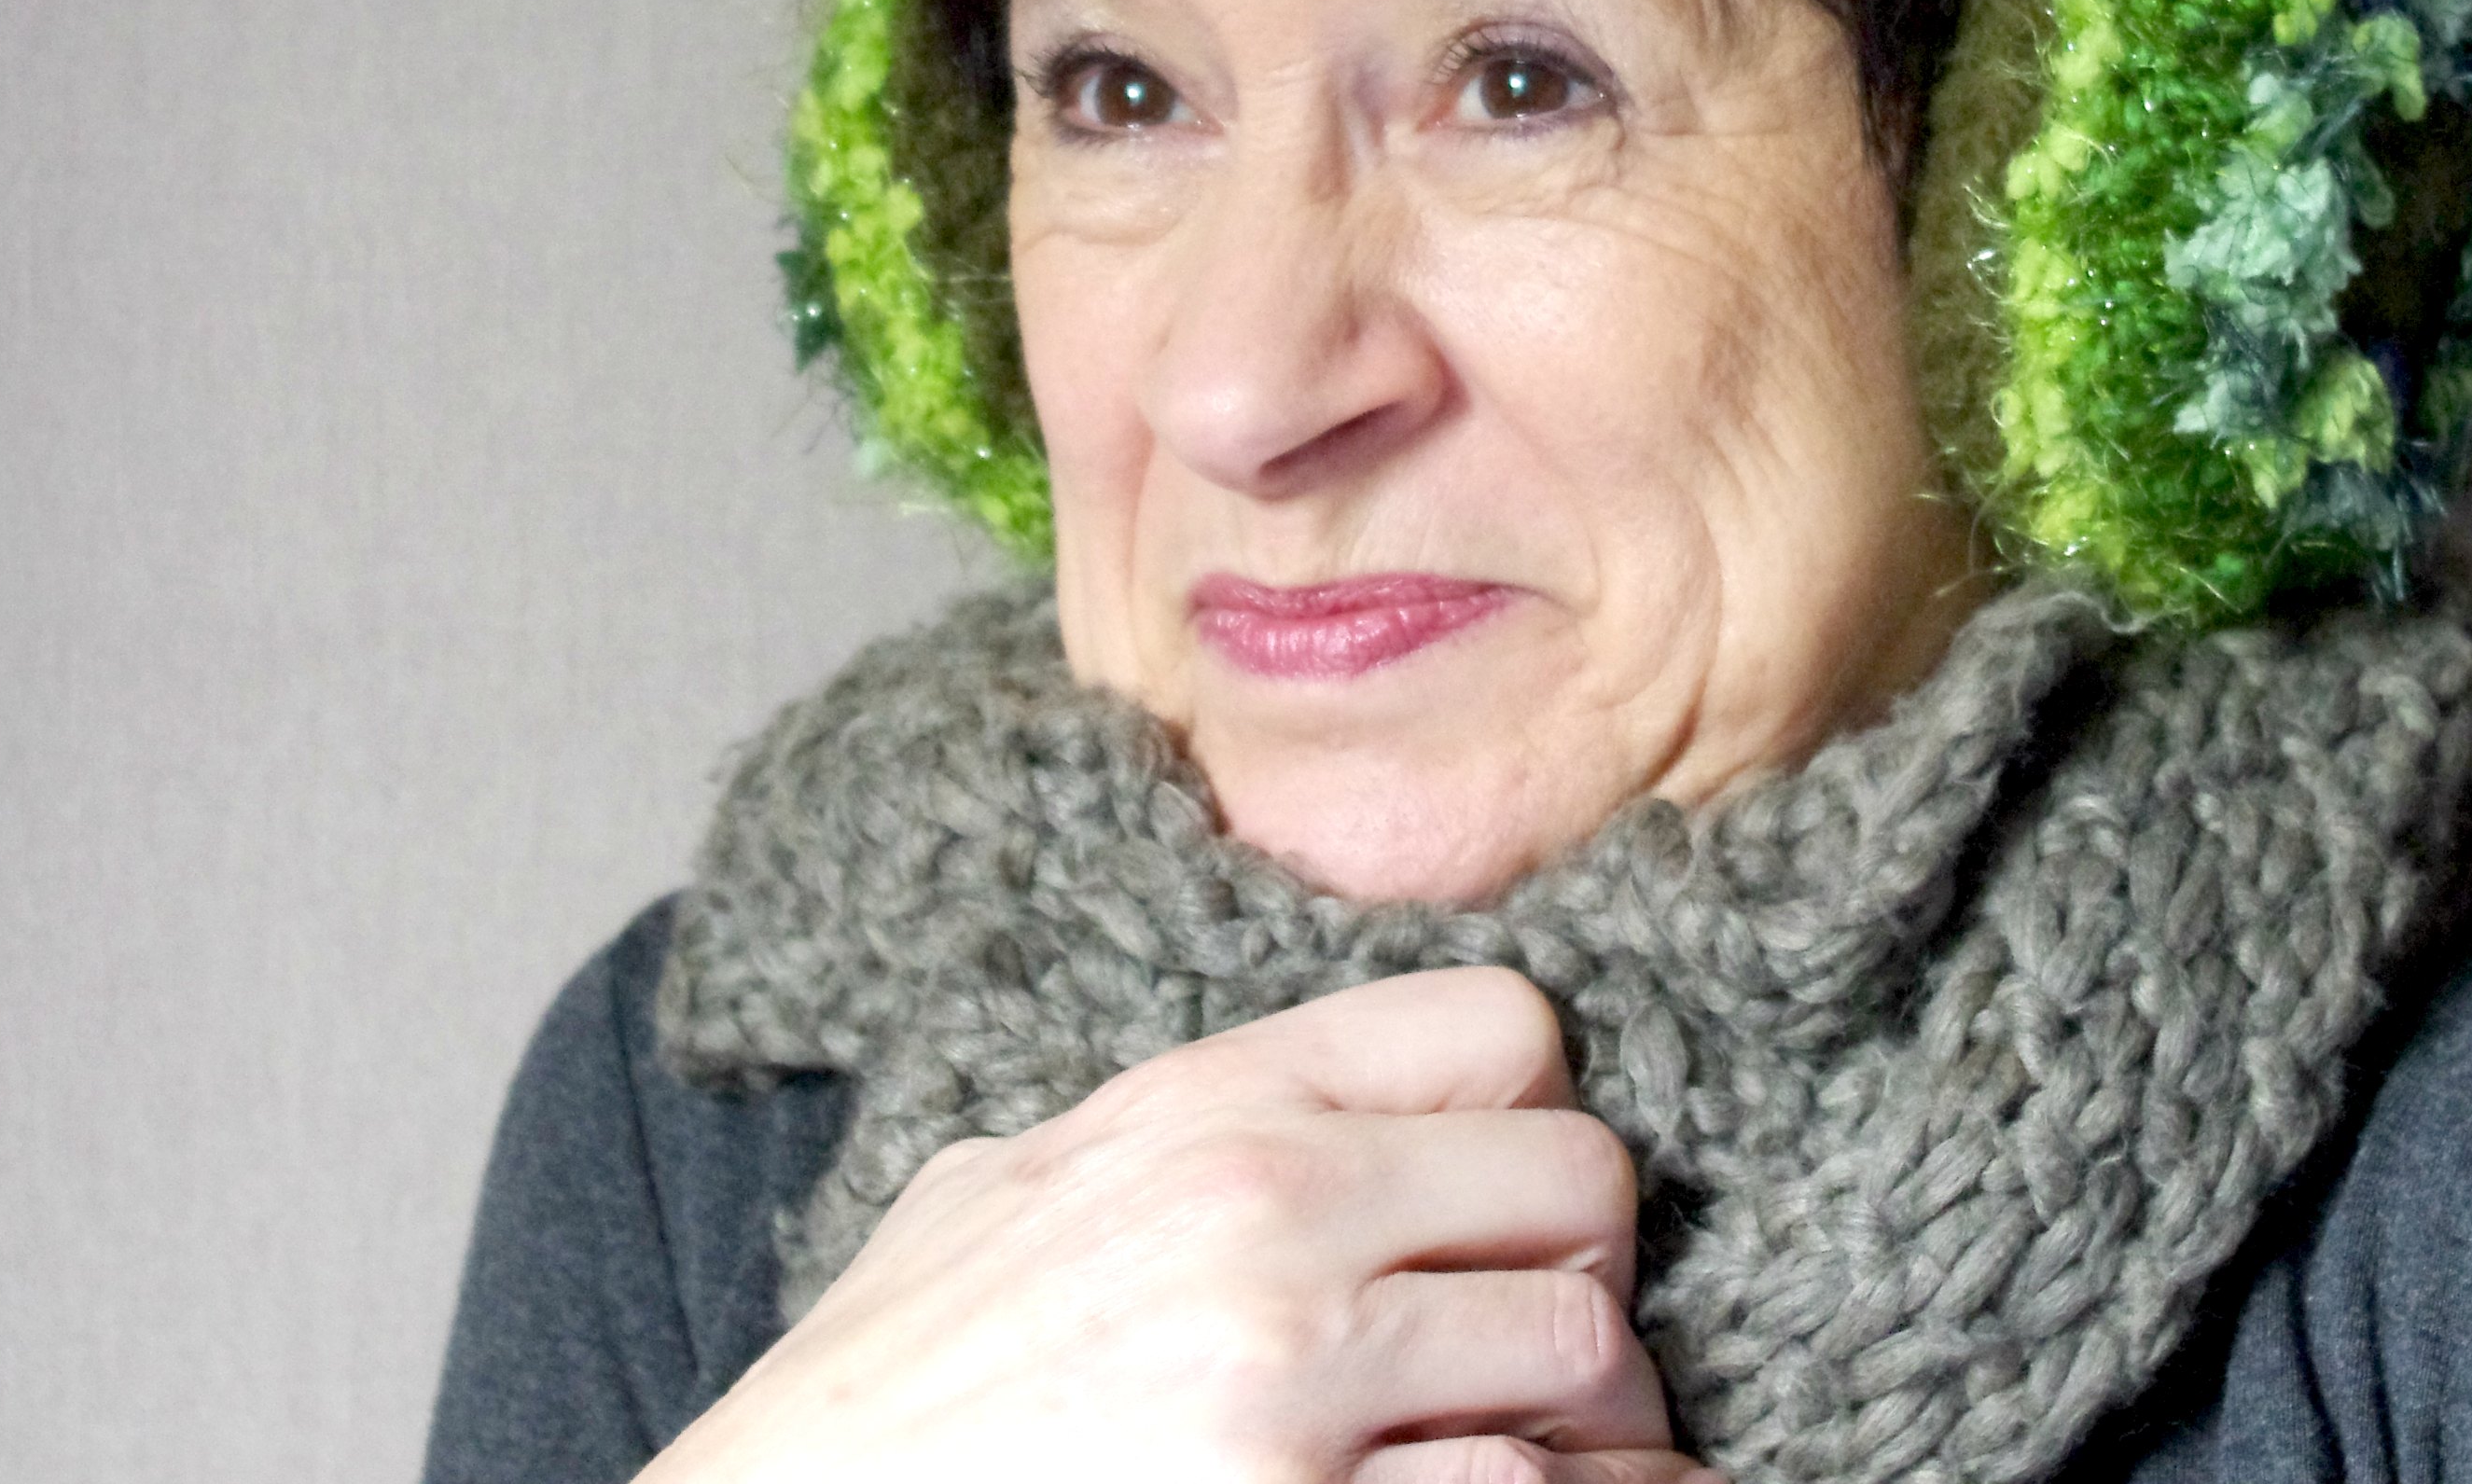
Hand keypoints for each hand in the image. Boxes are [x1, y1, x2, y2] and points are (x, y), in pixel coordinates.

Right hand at [643, 963, 1711, 1483]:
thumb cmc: (883, 1399)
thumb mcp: (997, 1194)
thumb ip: (1152, 1136)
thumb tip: (1282, 1120)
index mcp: (1204, 1108)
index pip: (1505, 1029)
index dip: (1536, 1117)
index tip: (1507, 1201)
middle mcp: (1269, 1213)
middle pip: (1585, 1185)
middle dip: (1583, 1272)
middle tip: (1537, 1346)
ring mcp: (1292, 1380)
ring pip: (1585, 1354)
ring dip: (1589, 1420)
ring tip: (1539, 1454)